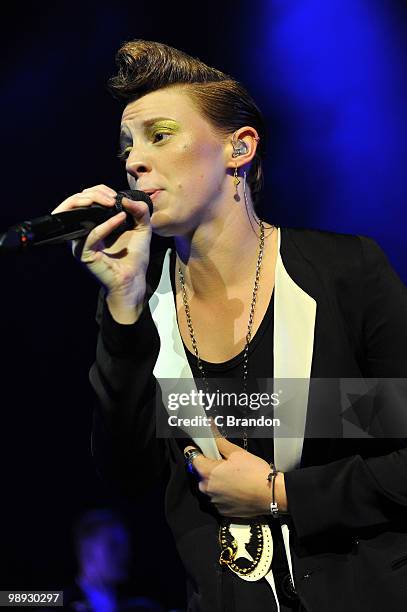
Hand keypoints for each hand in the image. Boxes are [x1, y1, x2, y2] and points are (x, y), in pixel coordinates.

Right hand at [52, 184, 151, 321]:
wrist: (133, 279)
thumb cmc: (134, 256)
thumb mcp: (142, 228)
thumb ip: (139, 210)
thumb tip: (126, 198)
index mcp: (91, 223)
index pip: (85, 197)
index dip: (98, 190)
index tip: (116, 194)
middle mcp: (82, 231)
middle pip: (76, 201)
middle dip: (95, 193)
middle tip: (113, 197)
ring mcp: (80, 242)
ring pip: (74, 213)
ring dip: (92, 202)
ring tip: (111, 202)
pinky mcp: (83, 253)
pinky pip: (91, 235)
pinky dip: (106, 225)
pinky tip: (120, 219)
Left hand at [186, 437, 286, 517]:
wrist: (271, 495)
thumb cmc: (255, 473)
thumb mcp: (236, 452)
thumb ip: (218, 440)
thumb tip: (209, 426)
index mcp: (207, 473)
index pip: (192, 457)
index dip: (197, 450)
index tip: (203, 448)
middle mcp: (206, 489)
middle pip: (200, 473)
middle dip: (209, 466)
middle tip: (225, 463)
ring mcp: (213, 502)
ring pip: (209, 486)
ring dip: (217, 481)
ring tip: (234, 476)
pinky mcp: (221, 511)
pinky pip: (217, 498)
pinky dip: (223, 493)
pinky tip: (236, 488)